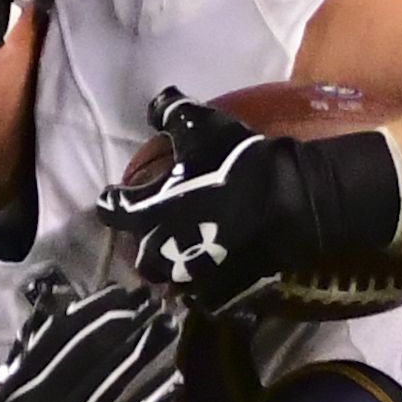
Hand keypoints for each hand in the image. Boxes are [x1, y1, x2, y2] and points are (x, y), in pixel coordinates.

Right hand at [0, 275, 183, 401]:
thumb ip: (25, 361)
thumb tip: (45, 312)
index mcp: (16, 388)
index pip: (56, 338)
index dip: (91, 313)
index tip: (120, 291)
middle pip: (86, 352)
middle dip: (124, 323)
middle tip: (155, 299)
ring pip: (109, 380)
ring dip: (143, 351)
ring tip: (170, 325)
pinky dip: (151, 400)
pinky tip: (177, 380)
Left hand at [93, 88, 401, 317]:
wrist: (288, 202)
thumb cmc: (235, 163)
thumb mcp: (199, 124)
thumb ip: (168, 112)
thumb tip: (152, 108)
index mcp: (148, 213)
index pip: (112, 211)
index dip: (112, 201)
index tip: (116, 195)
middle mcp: (163, 250)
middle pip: (139, 256)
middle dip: (144, 243)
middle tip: (155, 228)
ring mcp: (193, 274)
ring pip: (170, 278)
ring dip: (172, 265)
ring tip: (184, 251)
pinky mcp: (222, 289)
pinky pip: (203, 294)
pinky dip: (203, 283)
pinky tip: (213, 267)